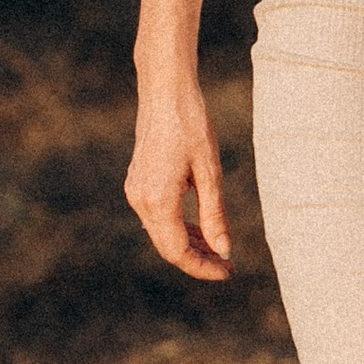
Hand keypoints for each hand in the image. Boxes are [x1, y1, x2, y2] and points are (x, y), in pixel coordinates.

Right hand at [126, 82, 234, 279]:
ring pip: (161, 232)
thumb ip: (215, 215)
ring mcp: (135, 191)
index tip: (227, 272)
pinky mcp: (137, 182)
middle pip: (167, 246)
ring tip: (218, 249)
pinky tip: (200, 227)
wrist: (165, 91)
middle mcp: (140, 200)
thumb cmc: (191, 125)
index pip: (177, 251)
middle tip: (228, 266)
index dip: (202, 267)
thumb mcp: (210, 171)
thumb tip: (224, 251)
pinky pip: (157, 216)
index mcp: (158, 200)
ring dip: (188, 244)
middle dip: (197, 259)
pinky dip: (178, 226)